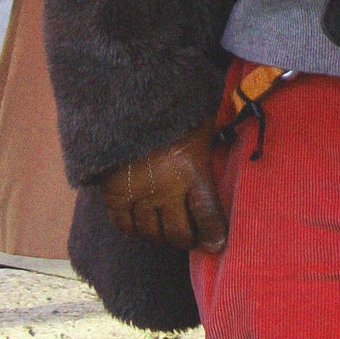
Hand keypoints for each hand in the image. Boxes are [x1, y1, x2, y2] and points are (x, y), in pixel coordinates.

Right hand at [100, 116, 226, 252]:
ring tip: (169, 230)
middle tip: (193, 236)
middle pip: (178, 233)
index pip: (207, 216)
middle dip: (189, 239)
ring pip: (151, 233)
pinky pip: (125, 225)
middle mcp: (165, 189)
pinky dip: (135, 228)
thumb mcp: (202, 124)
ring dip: (162, 235)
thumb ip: (211, 147)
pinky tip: (144, 222)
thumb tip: (225, 156)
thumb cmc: (174, 106)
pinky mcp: (113, 193)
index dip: (213, 234)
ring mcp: (138, 194)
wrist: (129, 96)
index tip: (217, 244)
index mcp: (192, 170)